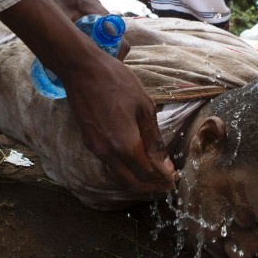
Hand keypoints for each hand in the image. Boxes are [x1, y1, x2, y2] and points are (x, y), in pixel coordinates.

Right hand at [59, 51, 175, 191]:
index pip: (148, 173)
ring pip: (119, 176)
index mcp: (125, 145)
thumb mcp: (144, 107)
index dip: (163, 179)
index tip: (175, 178)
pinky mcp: (89, 142)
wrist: (82, 70)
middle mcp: (108, 153)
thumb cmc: (117, 82)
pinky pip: (109, 165)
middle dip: (151, 186)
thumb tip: (164, 165)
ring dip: (137, 181)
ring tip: (154, 178)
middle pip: (132, 182)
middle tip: (166, 185)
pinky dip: (124, 171)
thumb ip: (154, 139)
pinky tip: (134, 164)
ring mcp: (96, 149)